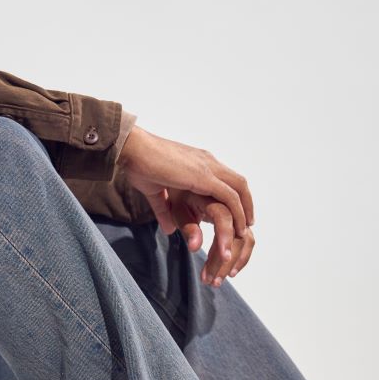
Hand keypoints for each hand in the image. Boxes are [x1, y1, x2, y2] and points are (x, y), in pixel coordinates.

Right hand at [117, 126, 255, 284]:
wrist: (132, 149)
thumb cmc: (138, 165)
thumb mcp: (155, 192)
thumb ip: (164, 210)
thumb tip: (168, 229)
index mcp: (198, 162)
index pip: (225, 178)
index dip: (234, 196)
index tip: (236, 215)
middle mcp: (207, 161)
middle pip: (238, 182)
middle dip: (246, 203)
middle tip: (246, 223)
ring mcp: (207, 167)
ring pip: (239, 188)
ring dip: (245, 210)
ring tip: (244, 229)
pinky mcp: (203, 176)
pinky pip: (229, 196)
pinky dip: (237, 212)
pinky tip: (237, 227)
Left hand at [166, 187, 255, 286]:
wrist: (181, 175)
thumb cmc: (176, 192)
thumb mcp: (176, 208)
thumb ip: (187, 226)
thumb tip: (195, 248)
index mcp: (210, 193)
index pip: (224, 217)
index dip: (224, 239)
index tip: (223, 260)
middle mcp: (227, 199)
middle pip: (237, 232)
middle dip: (226, 259)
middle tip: (212, 281)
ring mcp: (235, 209)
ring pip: (245, 237)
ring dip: (235, 261)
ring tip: (216, 281)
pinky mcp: (237, 217)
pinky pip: (245, 236)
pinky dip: (241, 254)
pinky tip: (229, 270)